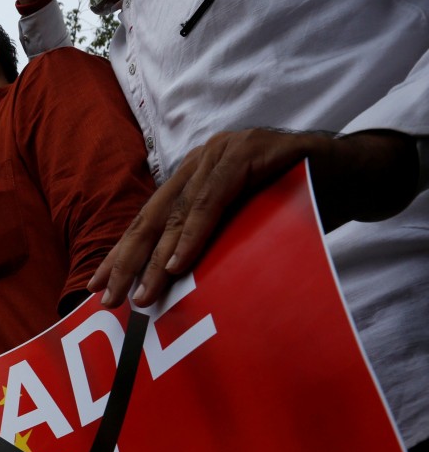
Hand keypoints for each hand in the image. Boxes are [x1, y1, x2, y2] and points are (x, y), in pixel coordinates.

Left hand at [87, 128, 412, 307]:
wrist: (355, 174)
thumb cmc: (297, 205)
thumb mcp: (243, 232)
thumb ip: (210, 248)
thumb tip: (169, 290)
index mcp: (192, 179)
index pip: (149, 221)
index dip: (122, 255)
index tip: (97, 289)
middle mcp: (200, 162)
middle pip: (154, 217)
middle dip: (127, 261)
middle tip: (107, 300)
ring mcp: (223, 152)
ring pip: (179, 211)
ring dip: (158, 258)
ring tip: (142, 295)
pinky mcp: (250, 152)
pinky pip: (213, 199)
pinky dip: (194, 233)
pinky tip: (176, 262)